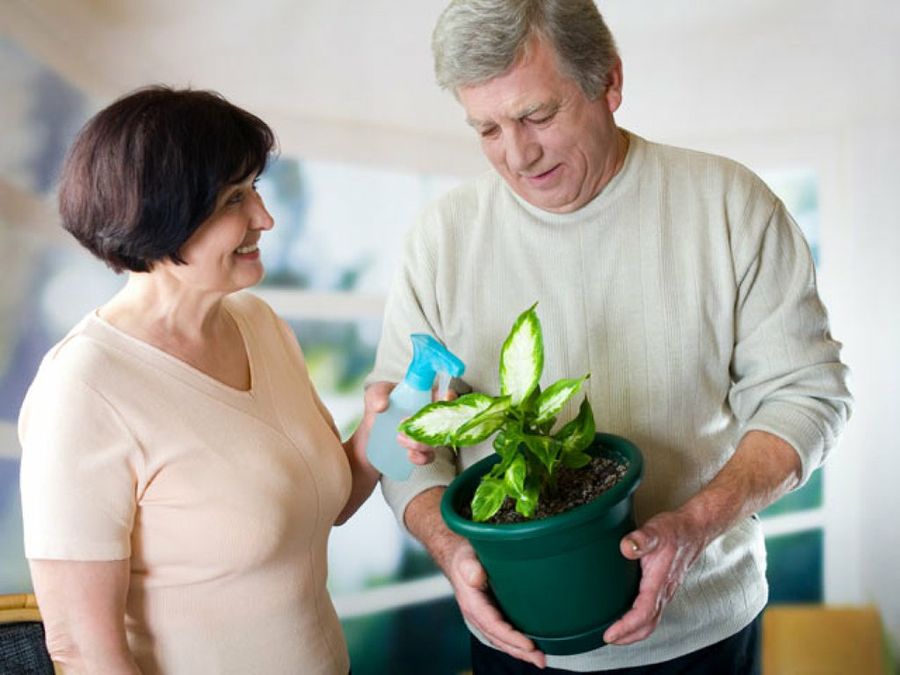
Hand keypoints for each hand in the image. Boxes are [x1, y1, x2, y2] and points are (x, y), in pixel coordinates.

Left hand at [365, 381, 454, 466]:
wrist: (365, 443)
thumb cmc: (374, 413)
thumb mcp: (373, 396)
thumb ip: (377, 395)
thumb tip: (383, 406)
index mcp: (422, 398)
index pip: (443, 395)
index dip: (448, 396)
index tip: (444, 399)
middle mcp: (427, 417)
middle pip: (445, 420)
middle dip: (431, 423)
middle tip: (405, 422)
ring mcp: (425, 436)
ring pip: (436, 440)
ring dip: (421, 441)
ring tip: (399, 439)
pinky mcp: (419, 452)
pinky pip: (429, 456)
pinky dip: (421, 457)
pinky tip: (409, 455)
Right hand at [447, 542, 545, 668]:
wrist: (458, 557)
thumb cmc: (464, 558)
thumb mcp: (465, 558)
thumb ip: (470, 567)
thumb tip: (476, 577)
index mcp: (472, 604)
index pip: (493, 626)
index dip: (511, 638)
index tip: (529, 645)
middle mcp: (477, 615)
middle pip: (499, 639)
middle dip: (520, 652)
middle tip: (541, 660)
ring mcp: (484, 616)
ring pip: (502, 639)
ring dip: (520, 651)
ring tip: (540, 659)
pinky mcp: (492, 613)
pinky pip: (503, 633)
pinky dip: (516, 642)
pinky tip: (529, 647)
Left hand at [603, 510, 706, 644]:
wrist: (694, 529)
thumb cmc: (675, 531)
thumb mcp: (656, 530)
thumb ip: (641, 539)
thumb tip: (627, 547)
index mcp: (659, 582)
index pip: (643, 614)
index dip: (626, 627)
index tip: (609, 634)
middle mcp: (664, 592)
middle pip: (648, 625)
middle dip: (628, 637)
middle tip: (609, 639)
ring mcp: (665, 591)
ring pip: (651, 621)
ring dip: (634, 631)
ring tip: (616, 633)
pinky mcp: (664, 588)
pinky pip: (653, 611)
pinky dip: (640, 620)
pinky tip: (629, 615)